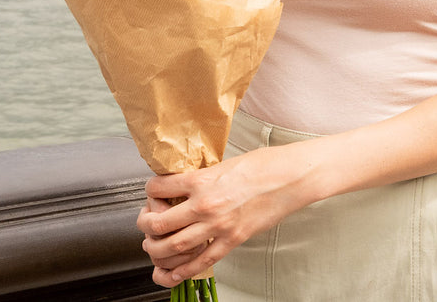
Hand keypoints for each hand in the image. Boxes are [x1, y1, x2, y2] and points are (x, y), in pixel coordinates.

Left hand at [135, 145, 318, 286]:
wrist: (291, 178)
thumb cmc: (264, 165)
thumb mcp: (225, 164)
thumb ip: (203, 177)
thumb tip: (187, 185)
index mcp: (201, 180)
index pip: (159, 188)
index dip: (150, 190)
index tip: (152, 192)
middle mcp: (205, 205)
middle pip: (159, 223)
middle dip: (145, 226)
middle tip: (145, 223)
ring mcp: (219, 226)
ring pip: (175, 246)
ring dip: (157, 250)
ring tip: (153, 246)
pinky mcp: (233, 240)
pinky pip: (202, 260)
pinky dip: (184, 270)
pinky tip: (174, 273)